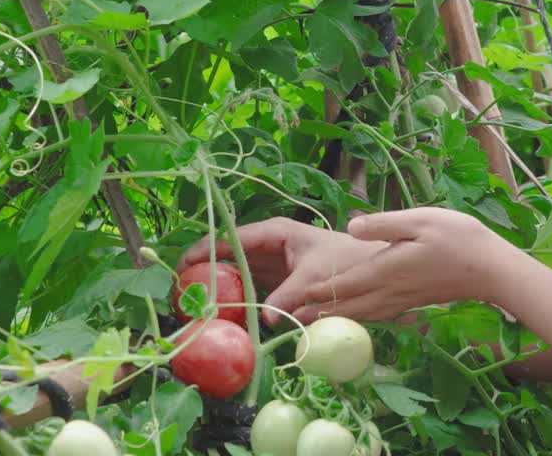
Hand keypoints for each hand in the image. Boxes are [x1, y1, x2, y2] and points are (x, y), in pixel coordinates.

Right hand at [177, 217, 387, 326]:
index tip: (182, 265)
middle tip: (179, 292)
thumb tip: (265, 319)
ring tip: (191, 307)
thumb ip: (290, 295)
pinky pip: (250, 292)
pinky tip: (220, 317)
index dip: (205, 249)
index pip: (231, 238)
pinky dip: (236, 302)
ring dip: (217, 289)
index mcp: (275, 233)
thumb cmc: (346, 261)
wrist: (372, 271)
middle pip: (228, 257)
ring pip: (236, 276)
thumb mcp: (315, 276)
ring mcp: (271, 266)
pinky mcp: (277, 285)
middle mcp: (268, 247)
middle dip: (204, 271)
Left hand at [296, 208, 519, 322]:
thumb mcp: (420, 220)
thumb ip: (384, 224)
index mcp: (386, 269)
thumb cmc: (458, 237)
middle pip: (347, 305)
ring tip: (314, 321)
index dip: (316, 291)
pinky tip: (354, 316)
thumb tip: (351, 226)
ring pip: (361, 313)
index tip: (293, 298)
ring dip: (336, 317)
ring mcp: (402, 299)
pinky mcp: (412, 302)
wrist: (490, 268)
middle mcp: (390, 290)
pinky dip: (358, 317)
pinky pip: (377, 314)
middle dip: (319, 312)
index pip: (343, 284)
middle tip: (291, 319)